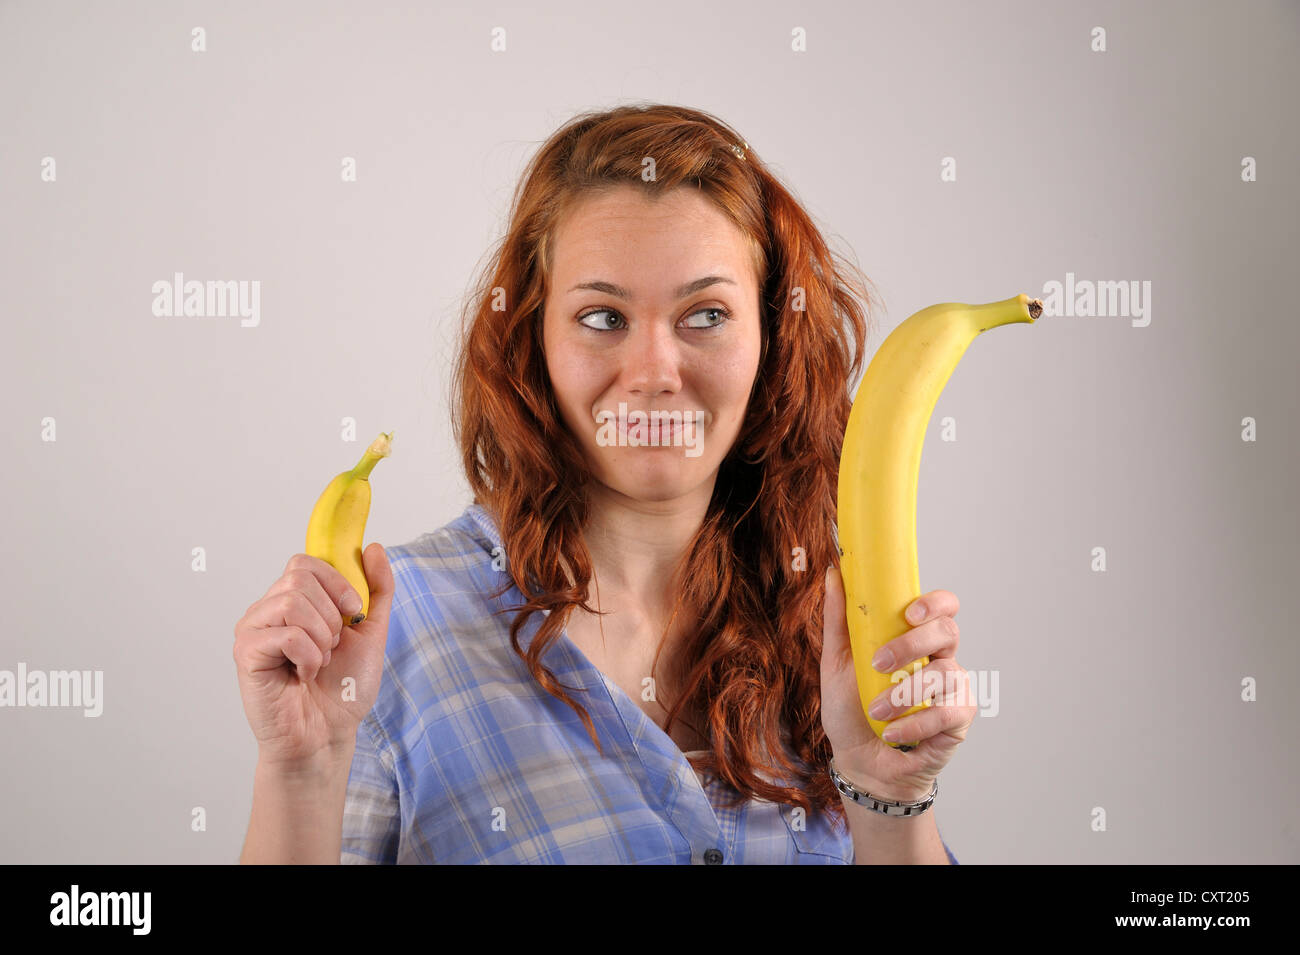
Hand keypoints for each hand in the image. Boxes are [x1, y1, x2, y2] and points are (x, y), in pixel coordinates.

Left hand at [819, 566, 976, 802]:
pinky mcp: (958, 720)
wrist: (859, 762)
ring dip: (905, 692)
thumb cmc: (851, 709)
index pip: (942, 607)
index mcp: (915, 638)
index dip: (934, 602)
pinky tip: (893, 732)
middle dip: (913, 644)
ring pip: (946, 673)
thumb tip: (834, 573)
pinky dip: (916, 723)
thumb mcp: (836, 662)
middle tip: (878, 662)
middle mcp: (940, 658)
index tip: (909, 613)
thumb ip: (839, 619)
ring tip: (876, 710)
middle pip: (948, 631)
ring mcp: (952, 688)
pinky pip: (947, 713)